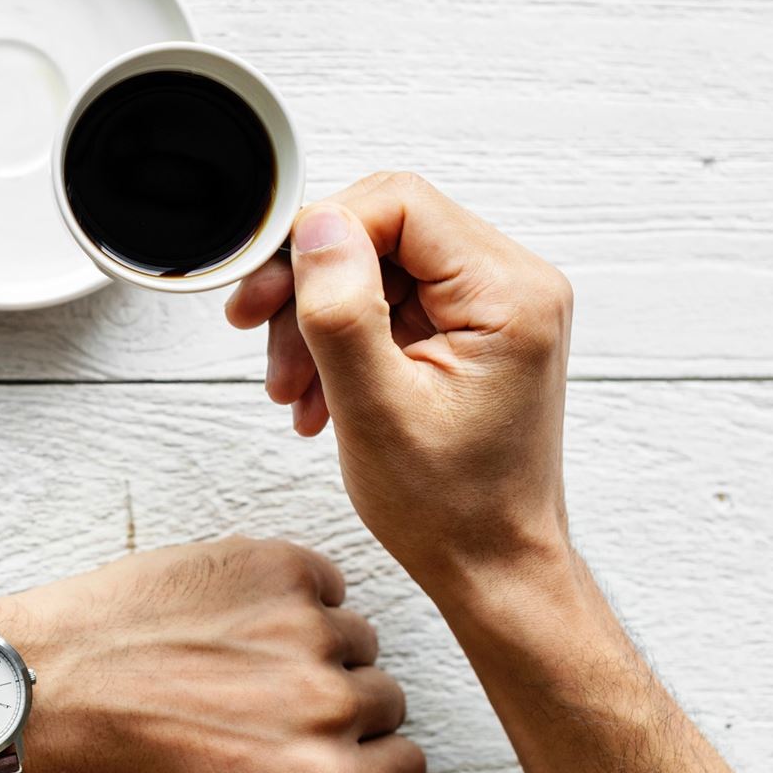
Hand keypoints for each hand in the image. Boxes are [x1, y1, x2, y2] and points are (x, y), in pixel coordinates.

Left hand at [0, 536, 429, 772]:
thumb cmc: (136, 763)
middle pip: (387, 701)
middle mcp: (327, 705)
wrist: (60, 678)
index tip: (308, 750)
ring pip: (357, 639)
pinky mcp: (281, 566)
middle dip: (335, 708)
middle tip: (257, 707)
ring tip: (237, 661)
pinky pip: (326, 582)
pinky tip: (233, 619)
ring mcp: (307, 628)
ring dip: (314, 649)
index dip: (360, 762)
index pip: (408, 768)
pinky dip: (292, 596)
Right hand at [225, 172, 575, 601]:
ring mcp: (496, 310)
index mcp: (509, 295)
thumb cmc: (452, 510)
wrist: (492, 568)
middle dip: (312, 284)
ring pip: (379, 268)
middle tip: (258, 330)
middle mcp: (515, 287)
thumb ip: (342, 308)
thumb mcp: (375, 408)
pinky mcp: (474, 333)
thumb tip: (318, 226)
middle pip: (385, 231)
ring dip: (319, 321)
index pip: (400, 204)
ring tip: (290, 388)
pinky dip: (344, 342)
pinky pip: (393, 304)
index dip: (321, 234)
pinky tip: (317, 394)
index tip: (270, 287)